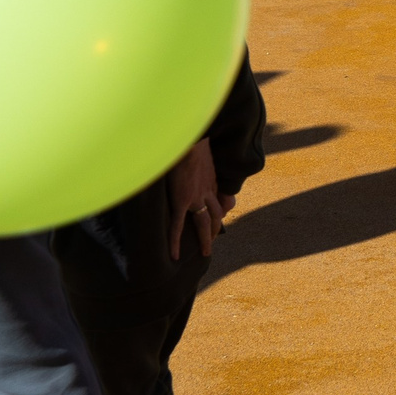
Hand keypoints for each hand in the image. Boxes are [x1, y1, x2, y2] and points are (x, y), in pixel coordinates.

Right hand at [166, 138, 226, 259]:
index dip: (221, 209)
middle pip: (216, 215)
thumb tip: (197, 156)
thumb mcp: (202, 149)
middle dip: (216, 228)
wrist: (188, 139)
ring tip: (205, 252)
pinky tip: (175, 254)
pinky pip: (178, 226)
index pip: (220, 199)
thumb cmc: (191, 140)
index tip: (220, 216)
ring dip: (206, 238)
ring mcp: (196, 198)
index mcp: (212, 179)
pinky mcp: (182, 201)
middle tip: (214, 240)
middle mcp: (208, 191)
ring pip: (204, 223)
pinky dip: (176, 241)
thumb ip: (202, 157)